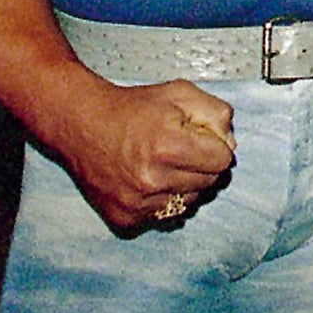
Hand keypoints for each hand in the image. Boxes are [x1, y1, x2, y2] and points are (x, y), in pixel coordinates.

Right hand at [52, 77, 237, 230]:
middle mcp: (151, 179)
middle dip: (202, 166)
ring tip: (164, 164)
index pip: (222, 160)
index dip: (215, 146)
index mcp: (167, 146)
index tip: (201, 139)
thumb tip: (230, 143)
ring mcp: (137, 203)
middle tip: (181, 150)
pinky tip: (149, 181)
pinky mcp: (126, 218)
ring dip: (185, 185)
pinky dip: (164, 200)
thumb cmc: (131, 108)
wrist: (83, 126)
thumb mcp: (179, 93)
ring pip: (190, 202)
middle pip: (209, 183)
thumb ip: (214, 113)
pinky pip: (166, 217)